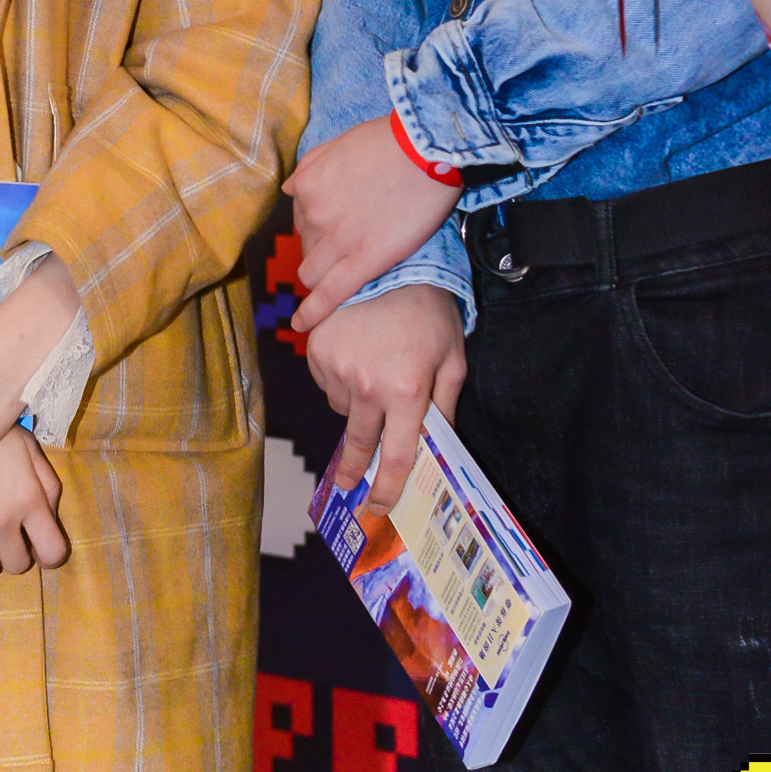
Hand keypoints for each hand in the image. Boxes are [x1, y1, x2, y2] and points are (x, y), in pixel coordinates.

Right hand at [0, 428, 69, 578]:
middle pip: (17, 565)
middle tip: (3, 530)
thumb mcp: (28, 449)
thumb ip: (48, 485)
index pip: (52, 553)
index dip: (49, 553)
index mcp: (28, 499)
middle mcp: (1, 519)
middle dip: (14, 550)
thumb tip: (50, 520)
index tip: (38, 545)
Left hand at [283, 118, 458, 325]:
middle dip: (319, 253)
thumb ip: (311, 166)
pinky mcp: (363, 260)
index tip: (332, 233)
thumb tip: (290, 188)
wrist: (425, 149)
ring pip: (312, 273)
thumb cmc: (389, 140)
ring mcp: (335, 239)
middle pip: (306, 247)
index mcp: (306, 185)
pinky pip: (329, 294)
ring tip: (336, 282)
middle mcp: (313, 213)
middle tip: (344, 254)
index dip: (317, 228)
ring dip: (321, 277)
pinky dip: (313, 313)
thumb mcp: (338, 144)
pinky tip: (302, 326)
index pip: (301, 219)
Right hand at [303, 285, 465, 514]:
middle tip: (347, 486)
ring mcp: (338, 367)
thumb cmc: (430, 313)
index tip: (377, 508)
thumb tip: (439, 447)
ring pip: (341, 409)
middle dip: (353, 468)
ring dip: (355, 406)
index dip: (387, 489)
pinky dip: (338, 379)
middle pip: (358, 442)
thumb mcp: (453, 361)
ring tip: (372, 374)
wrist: (393, 263)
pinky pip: (325, 382)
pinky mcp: (317, 348)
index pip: (395, 458)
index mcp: (407, 394)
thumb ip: (445, 407)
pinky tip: (356, 356)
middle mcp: (368, 386)